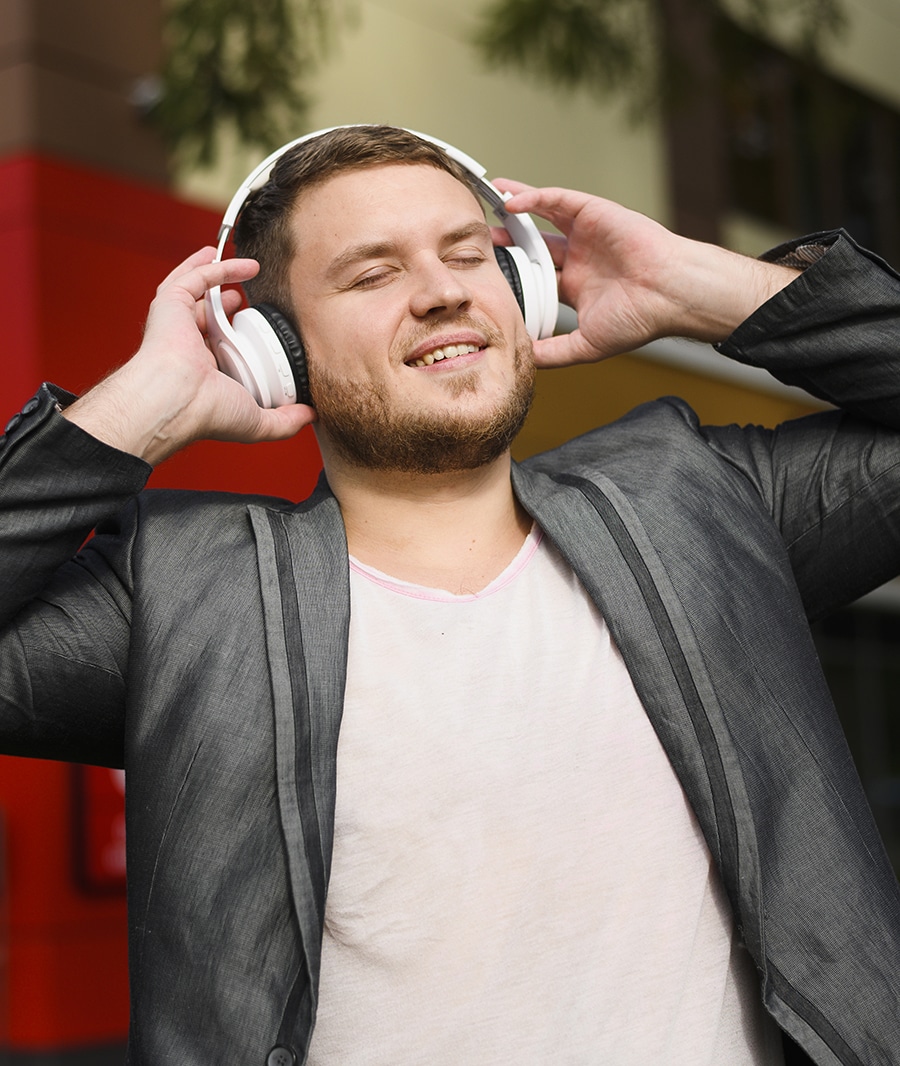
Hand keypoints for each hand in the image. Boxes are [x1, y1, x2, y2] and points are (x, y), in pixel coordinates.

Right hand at [64, 248, 315, 464]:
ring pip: (196, 293)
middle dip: (222, 307)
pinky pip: (195, 277)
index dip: (234, 340)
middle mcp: (187, 347)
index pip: (218, 351)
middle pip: (205, 319)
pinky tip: (243, 263)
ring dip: (218, 278)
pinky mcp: (170, 304)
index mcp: (203, 373)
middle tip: (242, 301)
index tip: (255, 335)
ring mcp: (177, 324)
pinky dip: (217, 266)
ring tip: (242, 269)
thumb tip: (312, 415)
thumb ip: (286, 420)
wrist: (178, 399)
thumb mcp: (258, 421)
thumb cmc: (208, 412)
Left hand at [494, 181, 798, 367]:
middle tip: (477, 241)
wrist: (671, 295)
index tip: (484, 277)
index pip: (535, 279)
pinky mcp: (594, 212)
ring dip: (514, 209)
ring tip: (487, 204)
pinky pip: (556, 199)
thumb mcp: (587, 346)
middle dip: (506, 242)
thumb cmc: (640, 320)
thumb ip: (554, 351)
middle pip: (533, 245)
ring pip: (542, 216)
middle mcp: (579, 258)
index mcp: (577, 287)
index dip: (512, 276)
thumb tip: (521, 360)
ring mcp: (586, 234)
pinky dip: (533, 197)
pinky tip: (510, 201)